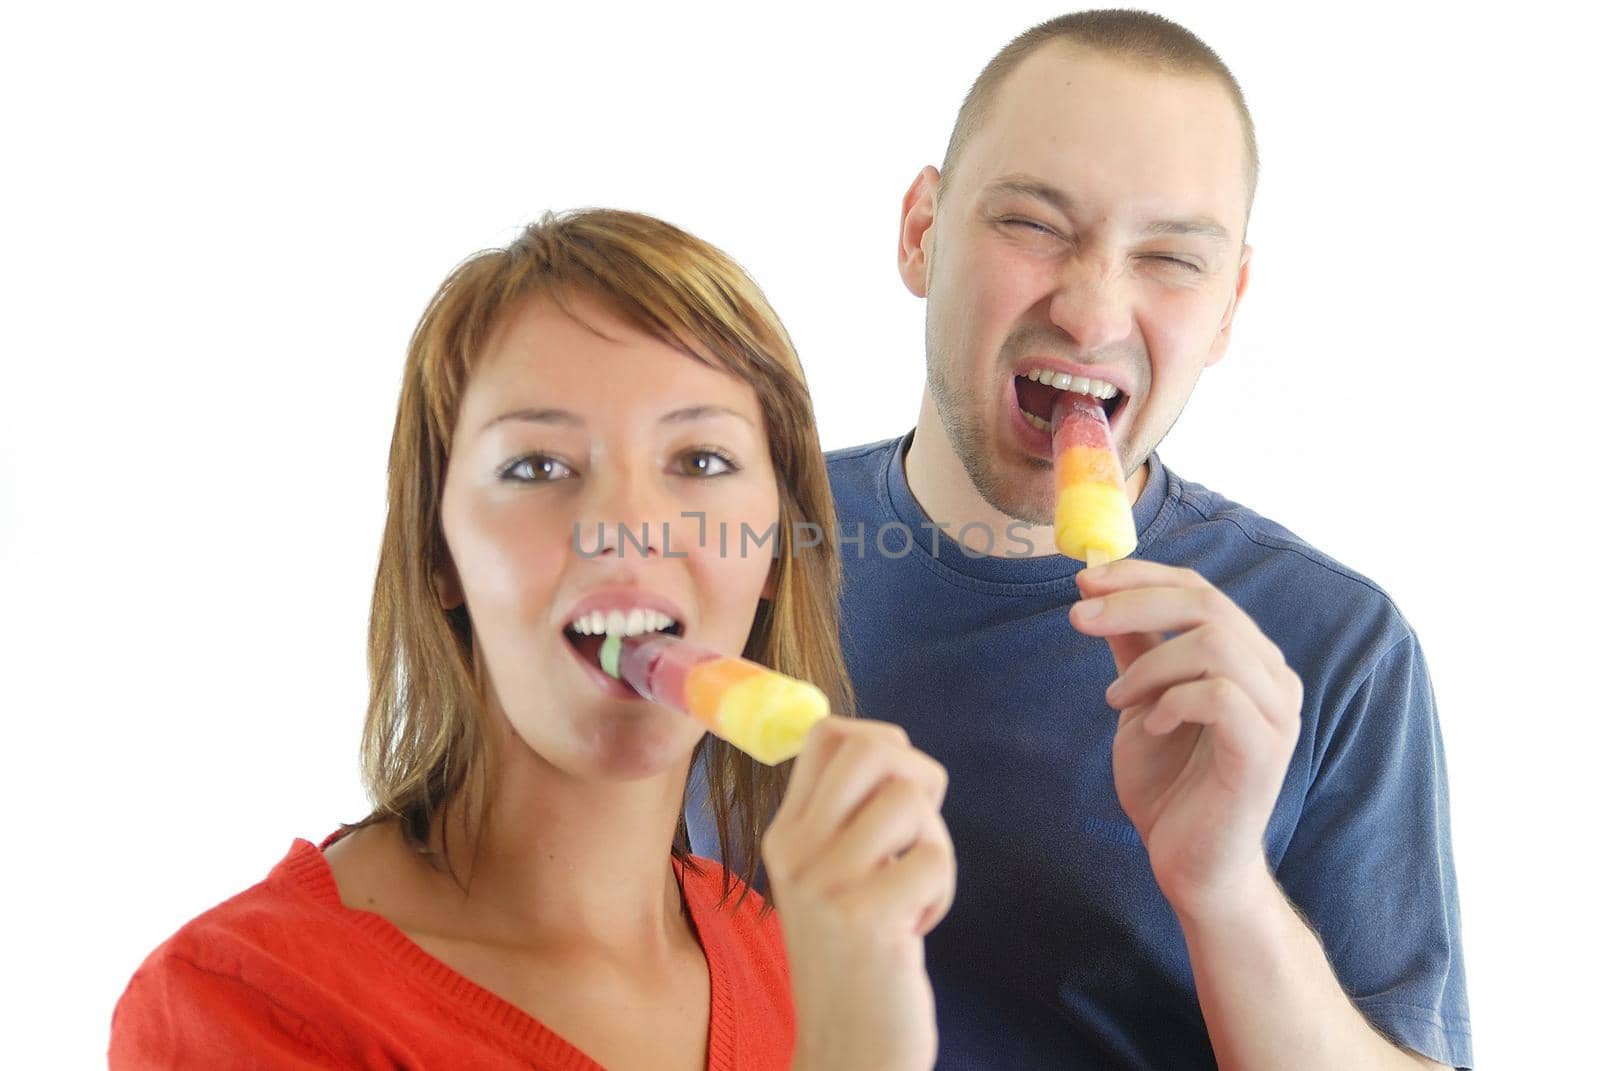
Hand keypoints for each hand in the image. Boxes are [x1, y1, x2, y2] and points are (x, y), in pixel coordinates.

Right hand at [762, 718, 954, 1070]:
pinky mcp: (865, 918)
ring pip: (910, 799)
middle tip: (917, 830)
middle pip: (871, 748)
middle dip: (918, 774)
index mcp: (786, 834)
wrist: (845, 1053)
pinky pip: (934, 859)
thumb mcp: (831, 880)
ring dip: (934, 844)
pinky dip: (942, 891)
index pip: (824, 734)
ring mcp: (825, 884)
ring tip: (914, 888)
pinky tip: (915, 928)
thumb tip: (895, 753)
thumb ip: (848, 820)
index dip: (879, 741)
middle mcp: (796, 850)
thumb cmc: (856, 961)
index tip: (895, 790)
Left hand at [1070, 560, 1301, 922]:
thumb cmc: (1170, 787)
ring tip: (1116, 700)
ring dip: (1150, 663)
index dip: (1142, 575)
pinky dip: (1172, 701)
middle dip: (1134, 602)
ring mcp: (1277, 714)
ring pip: (1214, 643)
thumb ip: (1136, 653)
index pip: (1200, 589)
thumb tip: (1099, 595)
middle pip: (1207, 603)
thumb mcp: (1141, 705)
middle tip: (1079, 618)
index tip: (1085, 579)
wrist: (1190, 867)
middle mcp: (1273, 678)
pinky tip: (1149, 725)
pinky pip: (1219, 695)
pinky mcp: (1265, 751)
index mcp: (1247, 659)